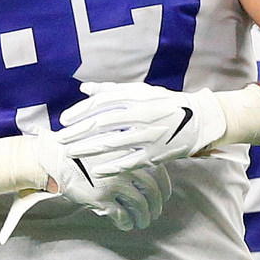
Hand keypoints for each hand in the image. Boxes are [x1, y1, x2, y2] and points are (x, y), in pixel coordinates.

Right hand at [0, 129, 171, 242]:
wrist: (56, 157)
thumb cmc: (81, 149)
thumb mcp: (109, 143)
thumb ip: (127, 154)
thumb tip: (144, 169)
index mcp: (130, 152)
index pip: (159, 172)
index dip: (165, 187)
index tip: (165, 196)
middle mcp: (126, 168)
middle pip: (152, 192)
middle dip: (156, 206)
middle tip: (154, 213)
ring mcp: (114, 184)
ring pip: (140, 205)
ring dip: (144, 217)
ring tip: (143, 222)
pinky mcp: (101, 198)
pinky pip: (121, 215)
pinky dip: (126, 222)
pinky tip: (125, 225)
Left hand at [56, 82, 226, 176]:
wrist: (199, 119)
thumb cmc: (165, 103)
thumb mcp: (141, 91)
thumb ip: (111, 90)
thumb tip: (84, 88)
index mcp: (137, 96)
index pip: (101, 103)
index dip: (80, 111)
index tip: (64, 120)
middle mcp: (142, 114)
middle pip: (102, 123)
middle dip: (78, 132)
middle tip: (60, 139)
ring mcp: (149, 135)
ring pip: (112, 143)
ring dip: (88, 149)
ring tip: (71, 153)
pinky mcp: (156, 153)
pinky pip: (130, 161)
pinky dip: (112, 167)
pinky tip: (96, 171)